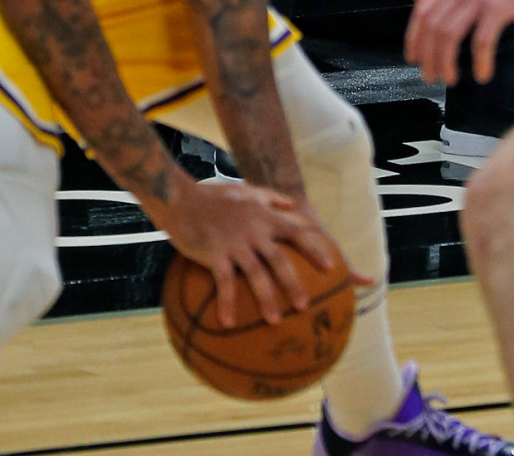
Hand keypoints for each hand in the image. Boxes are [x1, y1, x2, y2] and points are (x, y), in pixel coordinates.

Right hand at [159, 176, 338, 326]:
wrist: (183, 198)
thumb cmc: (215, 195)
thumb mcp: (247, 190)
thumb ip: (272, 197)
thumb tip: (293, 204)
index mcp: (264, 217)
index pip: (295, 233)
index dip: (313, 249)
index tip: (330, 267)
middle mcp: (254, 230)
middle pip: (279, 259)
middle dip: (293, 283)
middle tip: (305, 306)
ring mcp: (235, 243)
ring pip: (256, 273)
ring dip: (267, 298)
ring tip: (275, 321)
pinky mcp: (214, 253)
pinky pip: (223, 282)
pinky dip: (227, 302)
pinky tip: (228, 323)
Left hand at [406, 0, 513, 86]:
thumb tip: (420, 1)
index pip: (422, 14)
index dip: (414, 39)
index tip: (413, 59)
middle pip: (433, 28)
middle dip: (429, 57)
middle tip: (431, 76)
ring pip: (450, 35)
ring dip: (446, 62)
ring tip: (450, 78)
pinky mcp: (499, 8)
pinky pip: (482, 40)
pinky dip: (480, 61)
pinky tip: (482, 74)